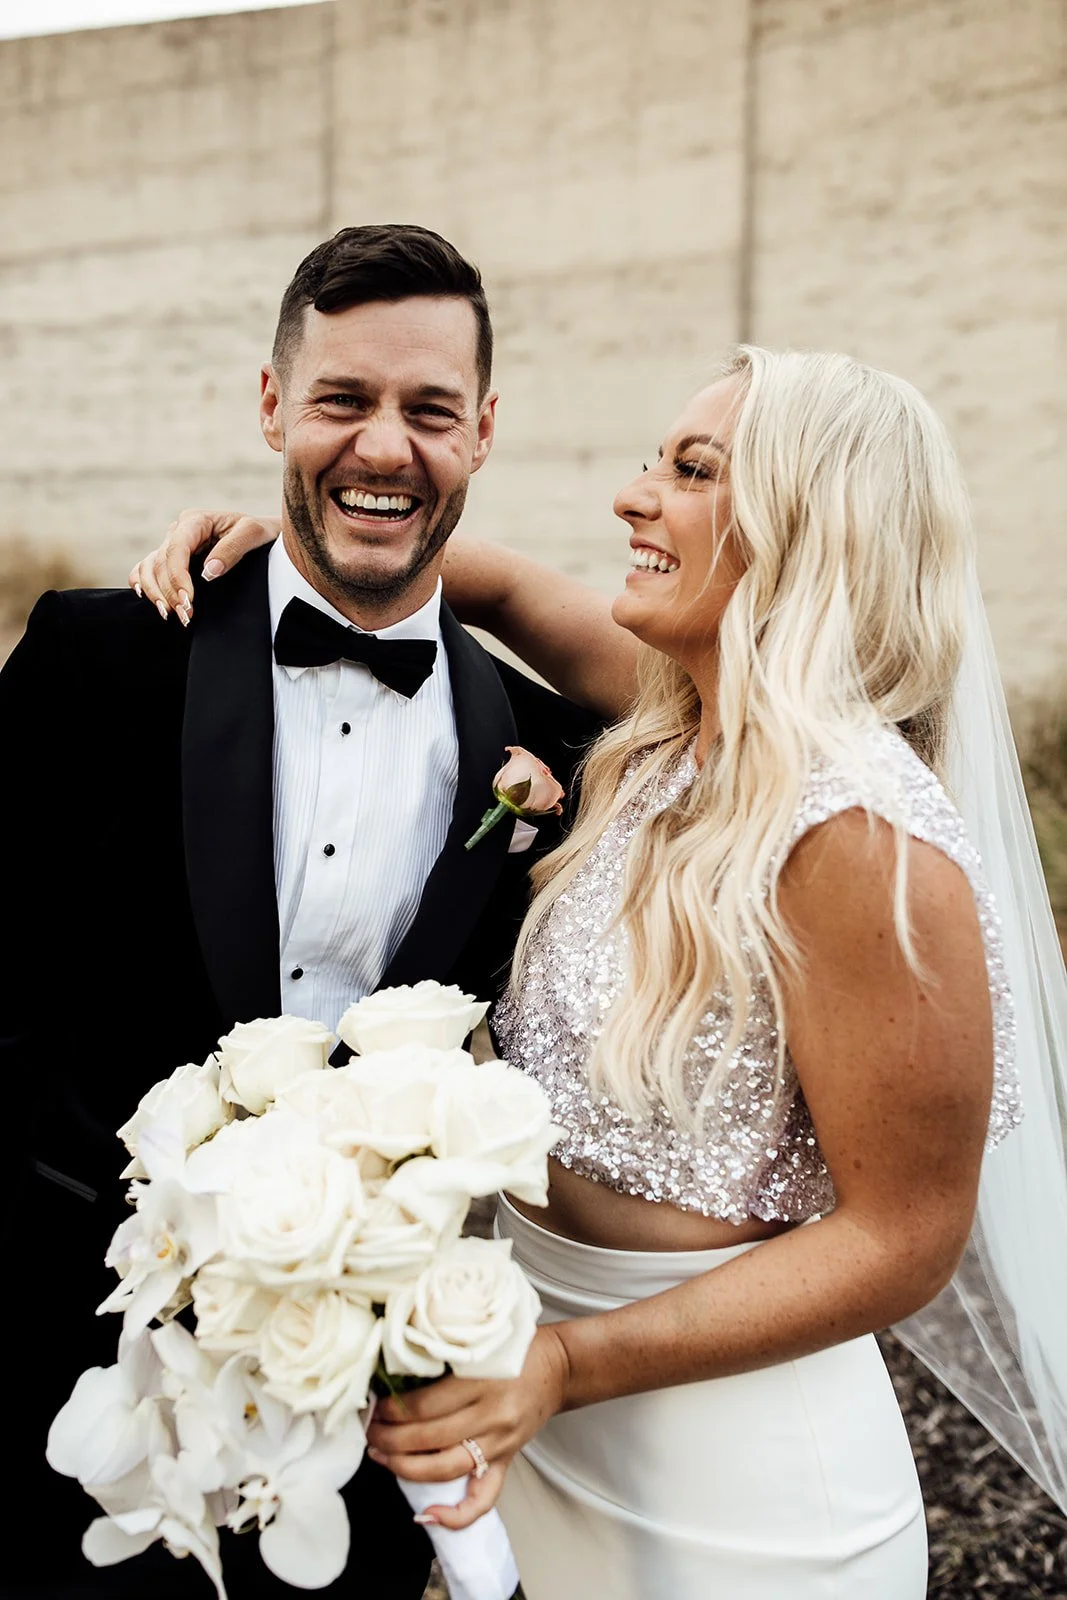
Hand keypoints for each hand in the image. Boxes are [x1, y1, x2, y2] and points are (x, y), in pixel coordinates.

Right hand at [127, 509, 280, 624]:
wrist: (266, 537)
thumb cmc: (260, 533)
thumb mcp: (253, 534)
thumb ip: (232, 549)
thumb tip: (208, 572)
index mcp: (196, 521)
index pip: (176, 549)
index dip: (178, 577)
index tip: (188, 600)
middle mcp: (180, 530)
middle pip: (160, 562)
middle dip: (170, 592)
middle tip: (186, 616)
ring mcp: (173, 544)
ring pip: (149, 567)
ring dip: (155, 592)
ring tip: (170, 614)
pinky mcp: (172, 558)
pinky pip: (146, 568)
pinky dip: (142, 583)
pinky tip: (145, 598)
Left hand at [365, 1325, 569, 1529]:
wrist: (559, 1366)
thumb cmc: (516, 1348)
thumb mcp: (480, 1342)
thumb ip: (446, 1355)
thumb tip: (395, 1369)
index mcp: (482, 1381)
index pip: (425, 1405)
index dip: (392, 1409)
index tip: (373, 1404)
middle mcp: (492, 1416)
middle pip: (429, 1438)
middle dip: (389, 1438)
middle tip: (368, 1431)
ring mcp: (500, 1443)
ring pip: (444, 1468)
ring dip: (404, 1467)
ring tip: (381, 1456)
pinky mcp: (506, 1461)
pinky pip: (483, 1499)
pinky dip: (455, 1515)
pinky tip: (427, 1515)